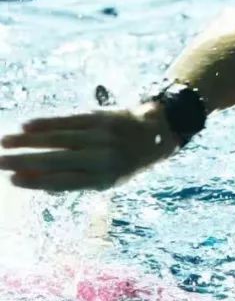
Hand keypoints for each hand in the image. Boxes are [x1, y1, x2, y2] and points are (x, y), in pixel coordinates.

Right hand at [0, 103, 177, 190]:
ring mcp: (100, 136)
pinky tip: (26, 126)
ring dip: (28, 141)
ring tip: (4, 143)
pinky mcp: (98, 117)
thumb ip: (71, 180)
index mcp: (104, 179)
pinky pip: (67, 120)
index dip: (38, 182)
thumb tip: (31, 181)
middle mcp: (102, 158)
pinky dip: (46, 123)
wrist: (154, 134)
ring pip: (58, 138)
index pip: (65, 182)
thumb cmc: (122, 162)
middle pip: (57, 160)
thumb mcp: (105, 179)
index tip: (13, 180)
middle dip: (24, 161)